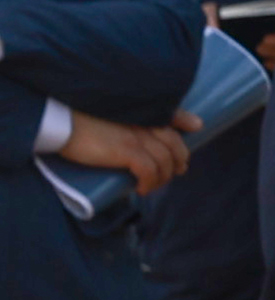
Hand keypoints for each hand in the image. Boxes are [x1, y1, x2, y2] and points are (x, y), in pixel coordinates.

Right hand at [57, 111, 193, 186]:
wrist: (60, 120)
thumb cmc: (78, 117)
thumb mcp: (108, 113)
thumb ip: (126, 118)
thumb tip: (149, 133)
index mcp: (141, 110)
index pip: (173, 115)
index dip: (184, 127)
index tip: (190, 140)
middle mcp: (144, 121)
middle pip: (174, 143)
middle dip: (179, 160)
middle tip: (175, 171)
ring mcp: (137, 136)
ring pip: (164, 161)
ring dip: (163, 177)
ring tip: (153, 185)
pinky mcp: (126, 150)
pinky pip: (150, 170)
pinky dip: (150, 182)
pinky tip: (143, 189)